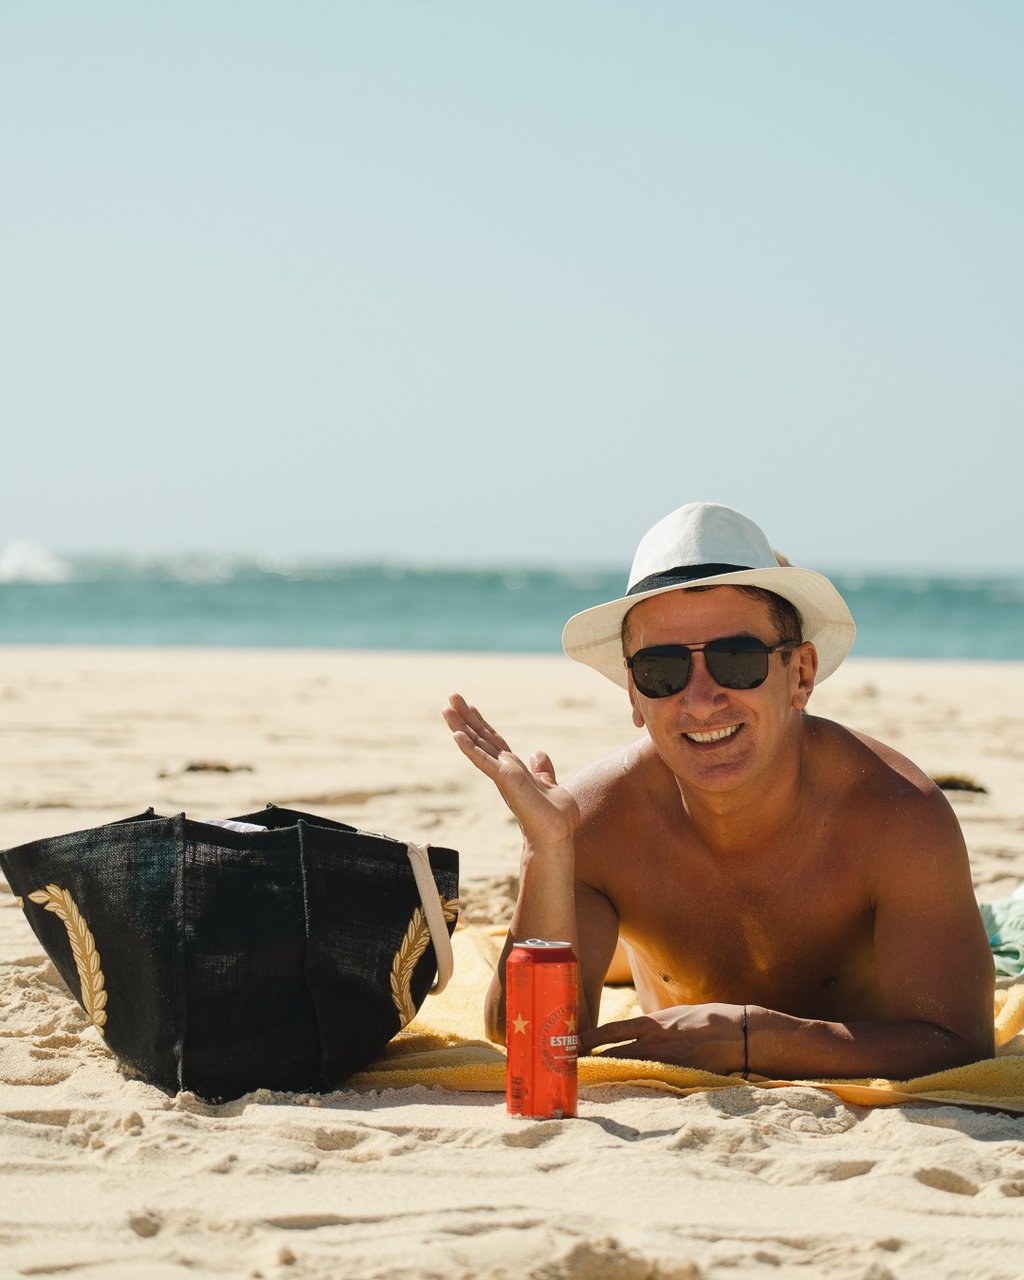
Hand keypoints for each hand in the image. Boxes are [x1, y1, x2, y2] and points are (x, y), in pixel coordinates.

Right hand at [443, 693, 579, 852]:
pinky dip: (470, 748)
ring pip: (477, 745)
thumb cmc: (555, 819)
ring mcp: (502, 775)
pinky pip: (484, 761)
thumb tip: (539, 754)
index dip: (482, 723)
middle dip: (466, 717)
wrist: (556, 838)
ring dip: (461, 726)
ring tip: (446, 707)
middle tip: (451, 697)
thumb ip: (543, 771)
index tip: (471, 707)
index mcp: (513, 770)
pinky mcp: (505, 780)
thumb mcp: (552, 787)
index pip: (494, 741)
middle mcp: (504, 770)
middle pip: (481, 737)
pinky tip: (457, 734)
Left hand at [579, 1003, 744, 1074]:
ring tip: (588, 1085)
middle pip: (614, 1055)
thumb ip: (654, 1026)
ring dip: (610, 1077)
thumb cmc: (708, 1019)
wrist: (738, 1032)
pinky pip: (651, 1084)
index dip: (588, 1038)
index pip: (611, 1031)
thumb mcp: (675, 1015)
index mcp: (652, 1023)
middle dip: (591, 1062)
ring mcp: (666, 1062)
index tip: (569, 1044)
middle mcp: (654, 1042)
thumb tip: (637, 1034)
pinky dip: (636, 1088)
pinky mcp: (678, 1077)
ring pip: (629, 1072)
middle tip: (568, 1070)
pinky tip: (624, 1095)